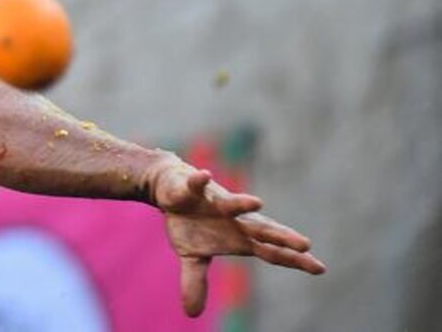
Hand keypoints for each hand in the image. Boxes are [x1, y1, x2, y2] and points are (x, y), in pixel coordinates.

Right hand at [147, 154, 325, 316]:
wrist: (170, 189)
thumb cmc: (190, 223)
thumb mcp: (192, 255)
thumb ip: (196, 281)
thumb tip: (192, 314)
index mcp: (240, 237)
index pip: (271, 252)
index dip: (294, 260)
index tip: (320, 268)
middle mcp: (234, 219)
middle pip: (261, 229)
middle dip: (281, 237)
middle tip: (305, 245)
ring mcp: (215, 202)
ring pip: (232, 203)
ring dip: (242, 203)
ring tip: (258, 202)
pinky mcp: (193, 187)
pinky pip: (197, 184)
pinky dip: (200, 180)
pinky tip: (205, 176)